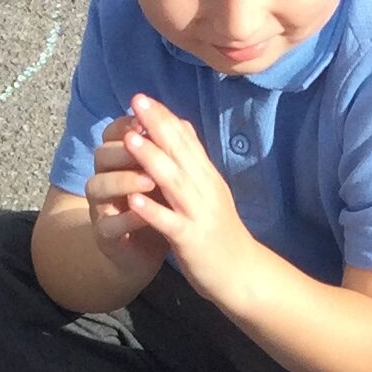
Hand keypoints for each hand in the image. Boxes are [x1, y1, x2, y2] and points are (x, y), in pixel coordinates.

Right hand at [86, 120, 170, 274]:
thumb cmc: (160, 206)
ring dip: (123, 181)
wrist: (153, 251)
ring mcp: (101, 207)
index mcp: (118, 161)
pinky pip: (108, 224)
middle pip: (102, 155)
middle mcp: (104, 179)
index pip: (113, 134)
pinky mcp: (104, 235)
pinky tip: (144, 215)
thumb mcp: (166, 177)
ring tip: (149, 181)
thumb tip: (177, 119)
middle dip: (124, 150)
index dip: (125, 126)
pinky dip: (126, 218)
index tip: (143, 122)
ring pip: (97, 186)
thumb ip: (166, 152)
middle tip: (148, 147)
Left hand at [117, 94, 259, 293]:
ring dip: (151, 159)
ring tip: (130, 139)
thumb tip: (180, 126)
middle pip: (180, 152)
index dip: (164, 117)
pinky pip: (170, 223)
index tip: (142, 97)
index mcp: (207, 176)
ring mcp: (199, 214)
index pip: (185, 139)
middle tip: (136, 101)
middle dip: (157, 125)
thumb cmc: (219, 232)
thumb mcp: (209, 190)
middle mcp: (205, 189)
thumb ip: (193, 161)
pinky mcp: (191, 240)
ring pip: (173, 182)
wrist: (242, 274)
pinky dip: (152, 210)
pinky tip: (133, 199)